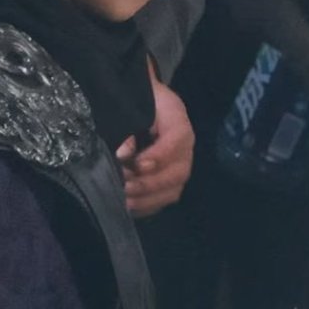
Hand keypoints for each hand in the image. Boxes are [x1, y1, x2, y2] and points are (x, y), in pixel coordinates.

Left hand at [118, 72, 194, 218]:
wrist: (145, 104)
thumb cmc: (138, 101)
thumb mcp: (133, 104)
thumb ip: (128, 124)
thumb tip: (123, 154)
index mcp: (178, 121)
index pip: (178, 139)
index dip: (159, 155)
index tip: (136, 164)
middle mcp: (185, 148)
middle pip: (179, 172)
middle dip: (150, 184)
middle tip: (125, 186)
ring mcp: (180, 166)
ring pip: (173, 190)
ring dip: (148, 199)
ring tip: (125, 201)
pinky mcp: (170, 181)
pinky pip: (164, 199)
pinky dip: (146, 206)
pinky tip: (128, 206)